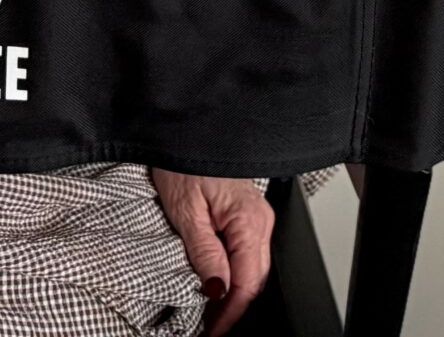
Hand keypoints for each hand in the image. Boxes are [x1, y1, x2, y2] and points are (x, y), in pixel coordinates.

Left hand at [150, 169, 272, 333]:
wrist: (186, 126)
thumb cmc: (184, 158)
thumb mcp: (185, 210)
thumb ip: (204, 253)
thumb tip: (217, 290)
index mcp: (248, 220)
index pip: (246, 283)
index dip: (229, 313)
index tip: (211, 331)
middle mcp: (259, 220)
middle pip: (254, 279)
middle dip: (232, 307)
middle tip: (207, 327)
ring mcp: (255, 216)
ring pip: (252, 268)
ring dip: (233, 292)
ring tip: (208, 311)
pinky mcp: (246, 214)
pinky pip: (246, 252)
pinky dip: (233, 273)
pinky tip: (216, 281)